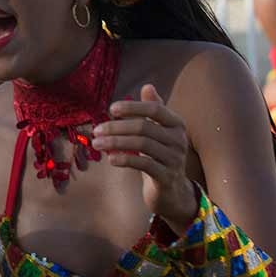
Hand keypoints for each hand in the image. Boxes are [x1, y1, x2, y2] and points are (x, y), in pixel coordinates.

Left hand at [94, 83, 198, 229]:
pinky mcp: (166, 177)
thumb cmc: (161, 156)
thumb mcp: (158, 132)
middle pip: (144, 127)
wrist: (172, 190)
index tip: (111, 109)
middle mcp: (179, 140)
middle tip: (96, 130)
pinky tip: (110, 159)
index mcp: (176, 124)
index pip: (155, 109)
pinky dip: (125, 159)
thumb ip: (154, 110)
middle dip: (117, 127)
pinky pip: (144, 164)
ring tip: (96, 144)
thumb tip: (148, 86)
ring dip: (115, 143)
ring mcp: (174, 159)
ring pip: (142, 145)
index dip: (132, 107)